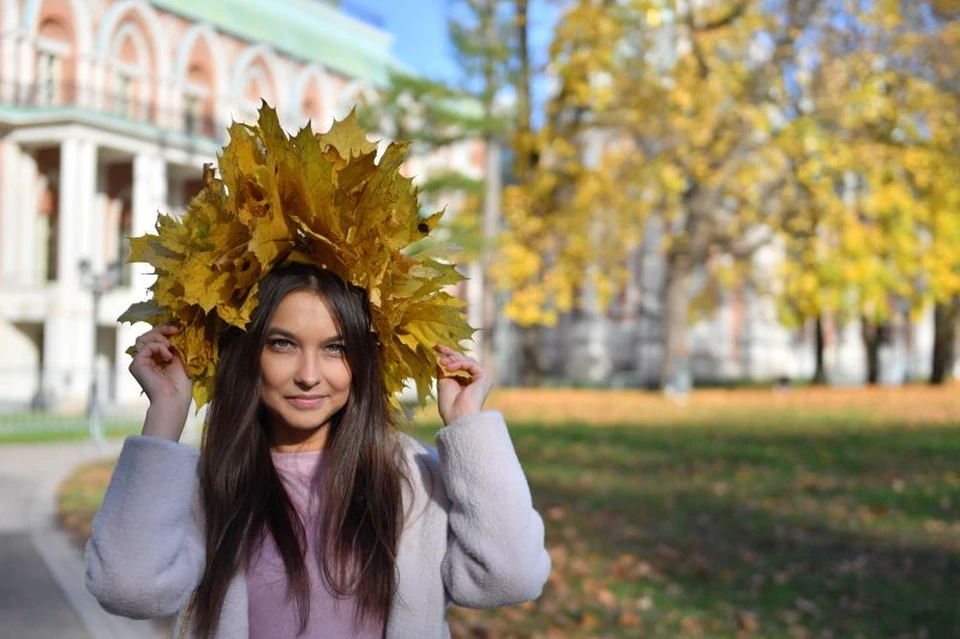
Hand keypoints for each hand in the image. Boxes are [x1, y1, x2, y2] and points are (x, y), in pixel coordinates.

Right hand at [130, 325, 191, 439]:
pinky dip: (158, 347)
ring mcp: (139, 363)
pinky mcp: (136, 365)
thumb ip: (174, 347)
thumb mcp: (180, 360)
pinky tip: (167, 356)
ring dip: (158, 337)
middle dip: (160, 329)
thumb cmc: (181, 386)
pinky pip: (145, 346)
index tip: (177, 329)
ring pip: (142, 338)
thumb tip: (175, 331)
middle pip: (146, 336)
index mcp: (155, 360)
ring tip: (170, 346)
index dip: (163, 330)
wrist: (174, 399)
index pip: (153, 338)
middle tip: (174, 331)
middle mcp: (145, 360)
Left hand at [435, 344, 491, 425]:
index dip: (448, 354)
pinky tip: (448, 367)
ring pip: (467, 360)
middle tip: (437, 347)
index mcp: (467, 382)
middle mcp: (476, 380)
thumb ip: (444, 370)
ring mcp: (481, 379)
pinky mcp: (484, 378)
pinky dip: (459, 363)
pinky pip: (471, 364)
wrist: (457, 416)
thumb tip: (439, 358)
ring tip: (441, 362)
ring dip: (453, 359)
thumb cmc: (449, 405)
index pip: (459, 364)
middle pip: (464, 360)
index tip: (436, 348)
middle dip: (450, 353)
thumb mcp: (444, 382)